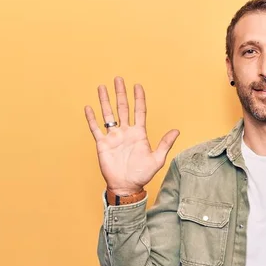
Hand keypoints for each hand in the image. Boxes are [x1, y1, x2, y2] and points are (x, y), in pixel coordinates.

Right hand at [84, 76, 179, 195]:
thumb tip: (176, 130)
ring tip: (102, 87)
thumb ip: (165, 144)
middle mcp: (126, 132)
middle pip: (123, 108)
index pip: (139, 111)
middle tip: (119, 79)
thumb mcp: (157, 159)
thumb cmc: (142, 175)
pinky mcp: (103, 144)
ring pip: (108, 115)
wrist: (127, 186)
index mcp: (139, 134)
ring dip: (105, 101)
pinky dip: (92, 119)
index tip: (137, 85)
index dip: (138, 98)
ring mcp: (114, 137)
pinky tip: (89, 107)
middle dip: (121, 94)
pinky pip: (96, 129)